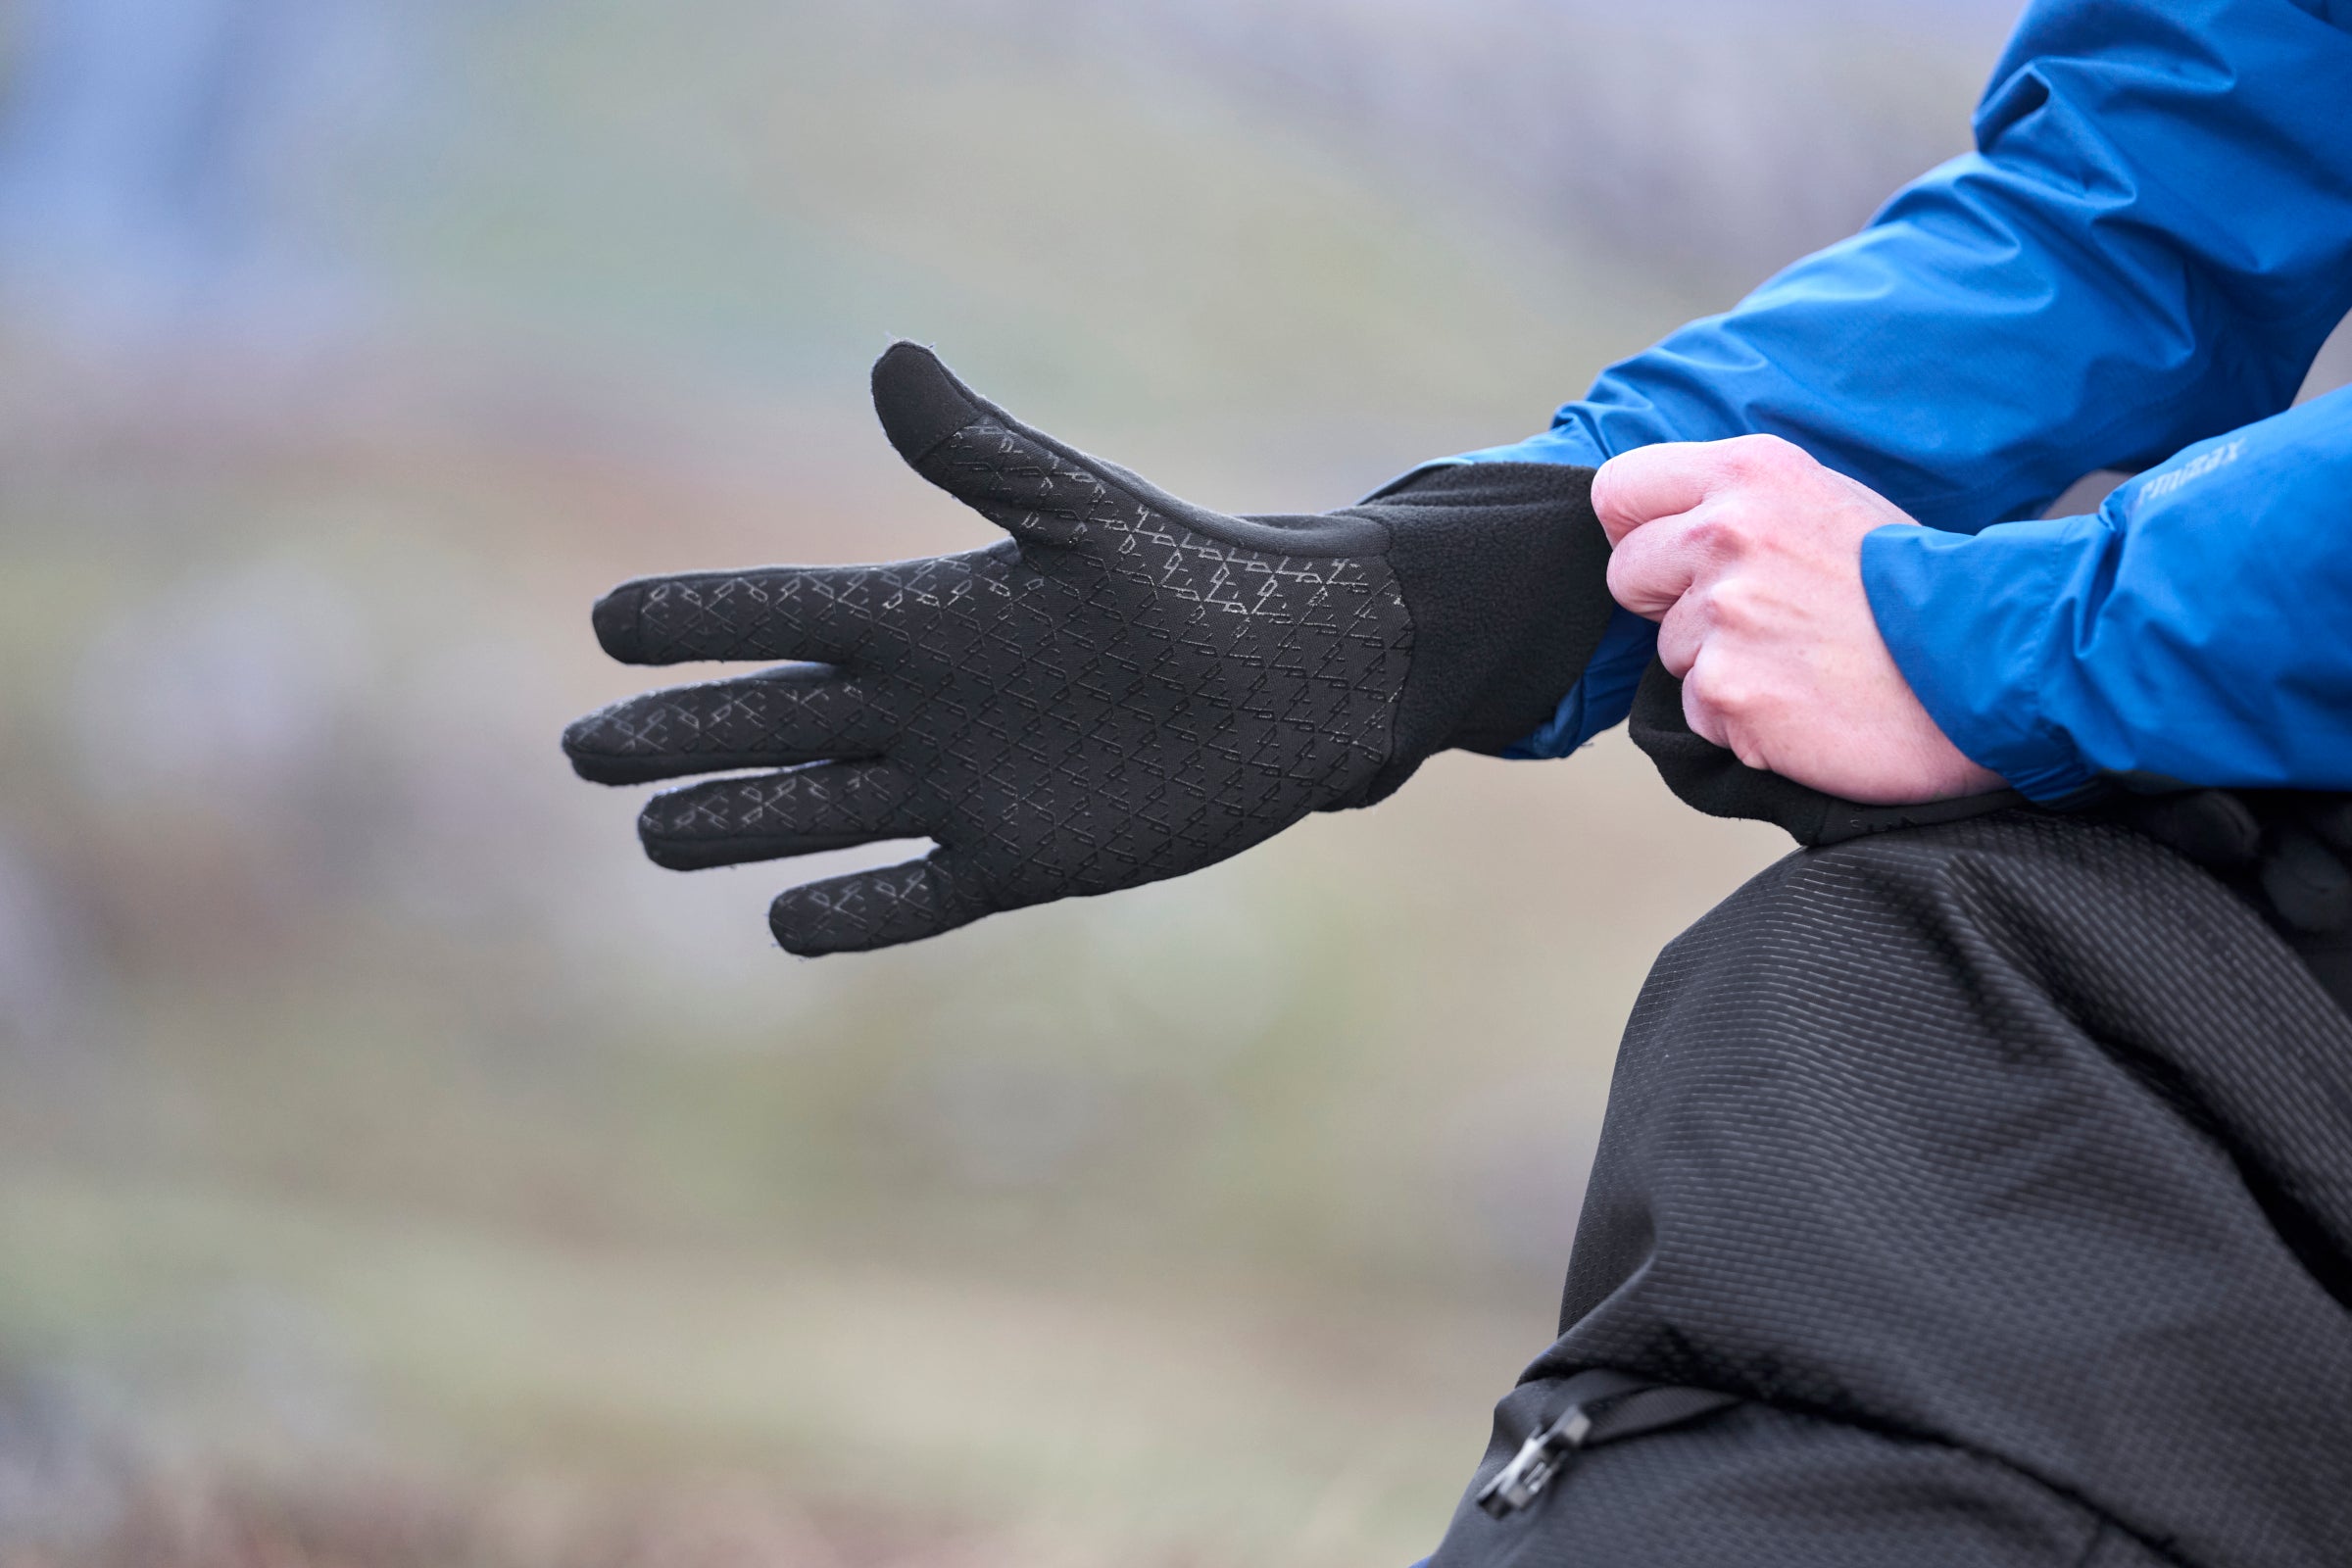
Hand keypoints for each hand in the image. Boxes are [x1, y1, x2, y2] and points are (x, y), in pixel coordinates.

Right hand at [563, 344, 1614, 954]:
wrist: (1303, 680)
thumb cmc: (1199, 579)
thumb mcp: (1088, 515)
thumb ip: (983, 457)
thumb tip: (892, 360)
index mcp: (925, 612)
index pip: (781, 615)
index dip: (698, 621)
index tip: (608, 623)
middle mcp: (925, 703)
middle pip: (771, 722)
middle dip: (680, 735)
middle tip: (586, 751)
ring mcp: (962, 784)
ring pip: (815, 810)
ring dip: (737, 821)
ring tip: (652, 832)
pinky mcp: (1017, 858)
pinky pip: (910, 894)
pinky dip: (850, 909)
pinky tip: (786, 921)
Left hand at [1595, 434, 2003, 805]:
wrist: (1986, 668)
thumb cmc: (1909, 591)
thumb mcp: (1828, 505)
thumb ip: (1742, 505)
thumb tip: (1664, 522)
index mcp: (1750, 472)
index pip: (1619, 489)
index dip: (1638, 530)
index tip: (1668, 557)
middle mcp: (1726, 532)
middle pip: (1628, 574)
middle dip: (1670, 604)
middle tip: (1756, 620)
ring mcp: (1724, 612)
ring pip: (1669, 651)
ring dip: (1721, 667)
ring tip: (1804, 661)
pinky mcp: (1728, 688)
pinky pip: (1699, 712)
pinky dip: (1742, 720)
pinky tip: (1806, 704)